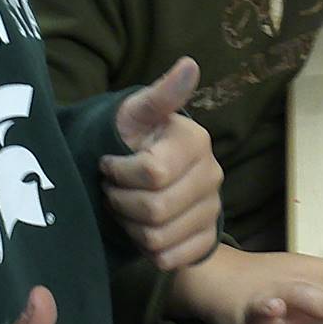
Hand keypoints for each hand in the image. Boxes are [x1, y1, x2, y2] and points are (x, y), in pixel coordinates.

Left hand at [102, 57, 223, 270]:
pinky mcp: (205, 240)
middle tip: (114, 189)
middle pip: (155, 210)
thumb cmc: (131, 138)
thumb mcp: (136, 112)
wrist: (138, 172)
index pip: (153, 173)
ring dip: (131, 226)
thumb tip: (189, 64)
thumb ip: (160, 94)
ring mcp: (212, 210)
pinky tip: (141, 227)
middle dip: (122, 202)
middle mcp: (212, 176)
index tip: (110, 163)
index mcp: (196, 142)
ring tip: (126, 207)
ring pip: (159, 238)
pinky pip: (170, 259)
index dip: (120, 173)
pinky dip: (147, 249)